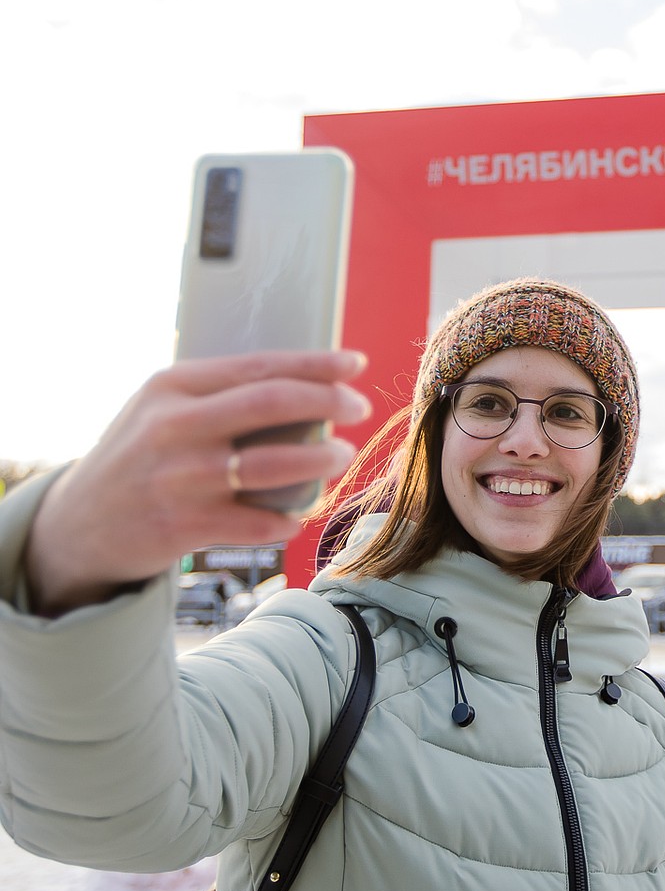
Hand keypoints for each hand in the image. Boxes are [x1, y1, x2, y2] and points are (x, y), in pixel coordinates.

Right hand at [23, 349, 371, 615]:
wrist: (78, 526)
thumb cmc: (141, 457)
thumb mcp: (163, 409)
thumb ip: (220, 394)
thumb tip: (306, 381)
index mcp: (172, 386)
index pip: (260, 366)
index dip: (317, 365)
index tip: (356, 365)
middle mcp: (174, 426)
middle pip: (272, 403)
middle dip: (329, 402)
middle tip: (360, 408)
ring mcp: (179, 478)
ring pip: (273, 464)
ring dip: (321, 459)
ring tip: (343, 455)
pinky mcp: (183, 526)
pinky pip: (258, 522)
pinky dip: (288, 518)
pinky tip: (299, 514)